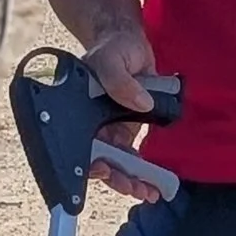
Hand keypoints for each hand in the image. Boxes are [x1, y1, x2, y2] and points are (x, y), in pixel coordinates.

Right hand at [82, 23, 158, 194]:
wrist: (130, 42)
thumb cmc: (114, 48)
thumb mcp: (112, 60)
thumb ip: (121, 82)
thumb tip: (140, 104)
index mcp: (80, 113)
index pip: (81, 146)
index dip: (92, 164)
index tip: (106, 172)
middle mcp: (93, 125)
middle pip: (101, 161)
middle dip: (118, 179)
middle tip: (137, 189)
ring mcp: (110, 129)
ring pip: (118, 163)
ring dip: (132, 179)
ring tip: (149, 192)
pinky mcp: (128, 128)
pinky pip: (133, 155)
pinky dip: (142, 169)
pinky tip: (155, 181)